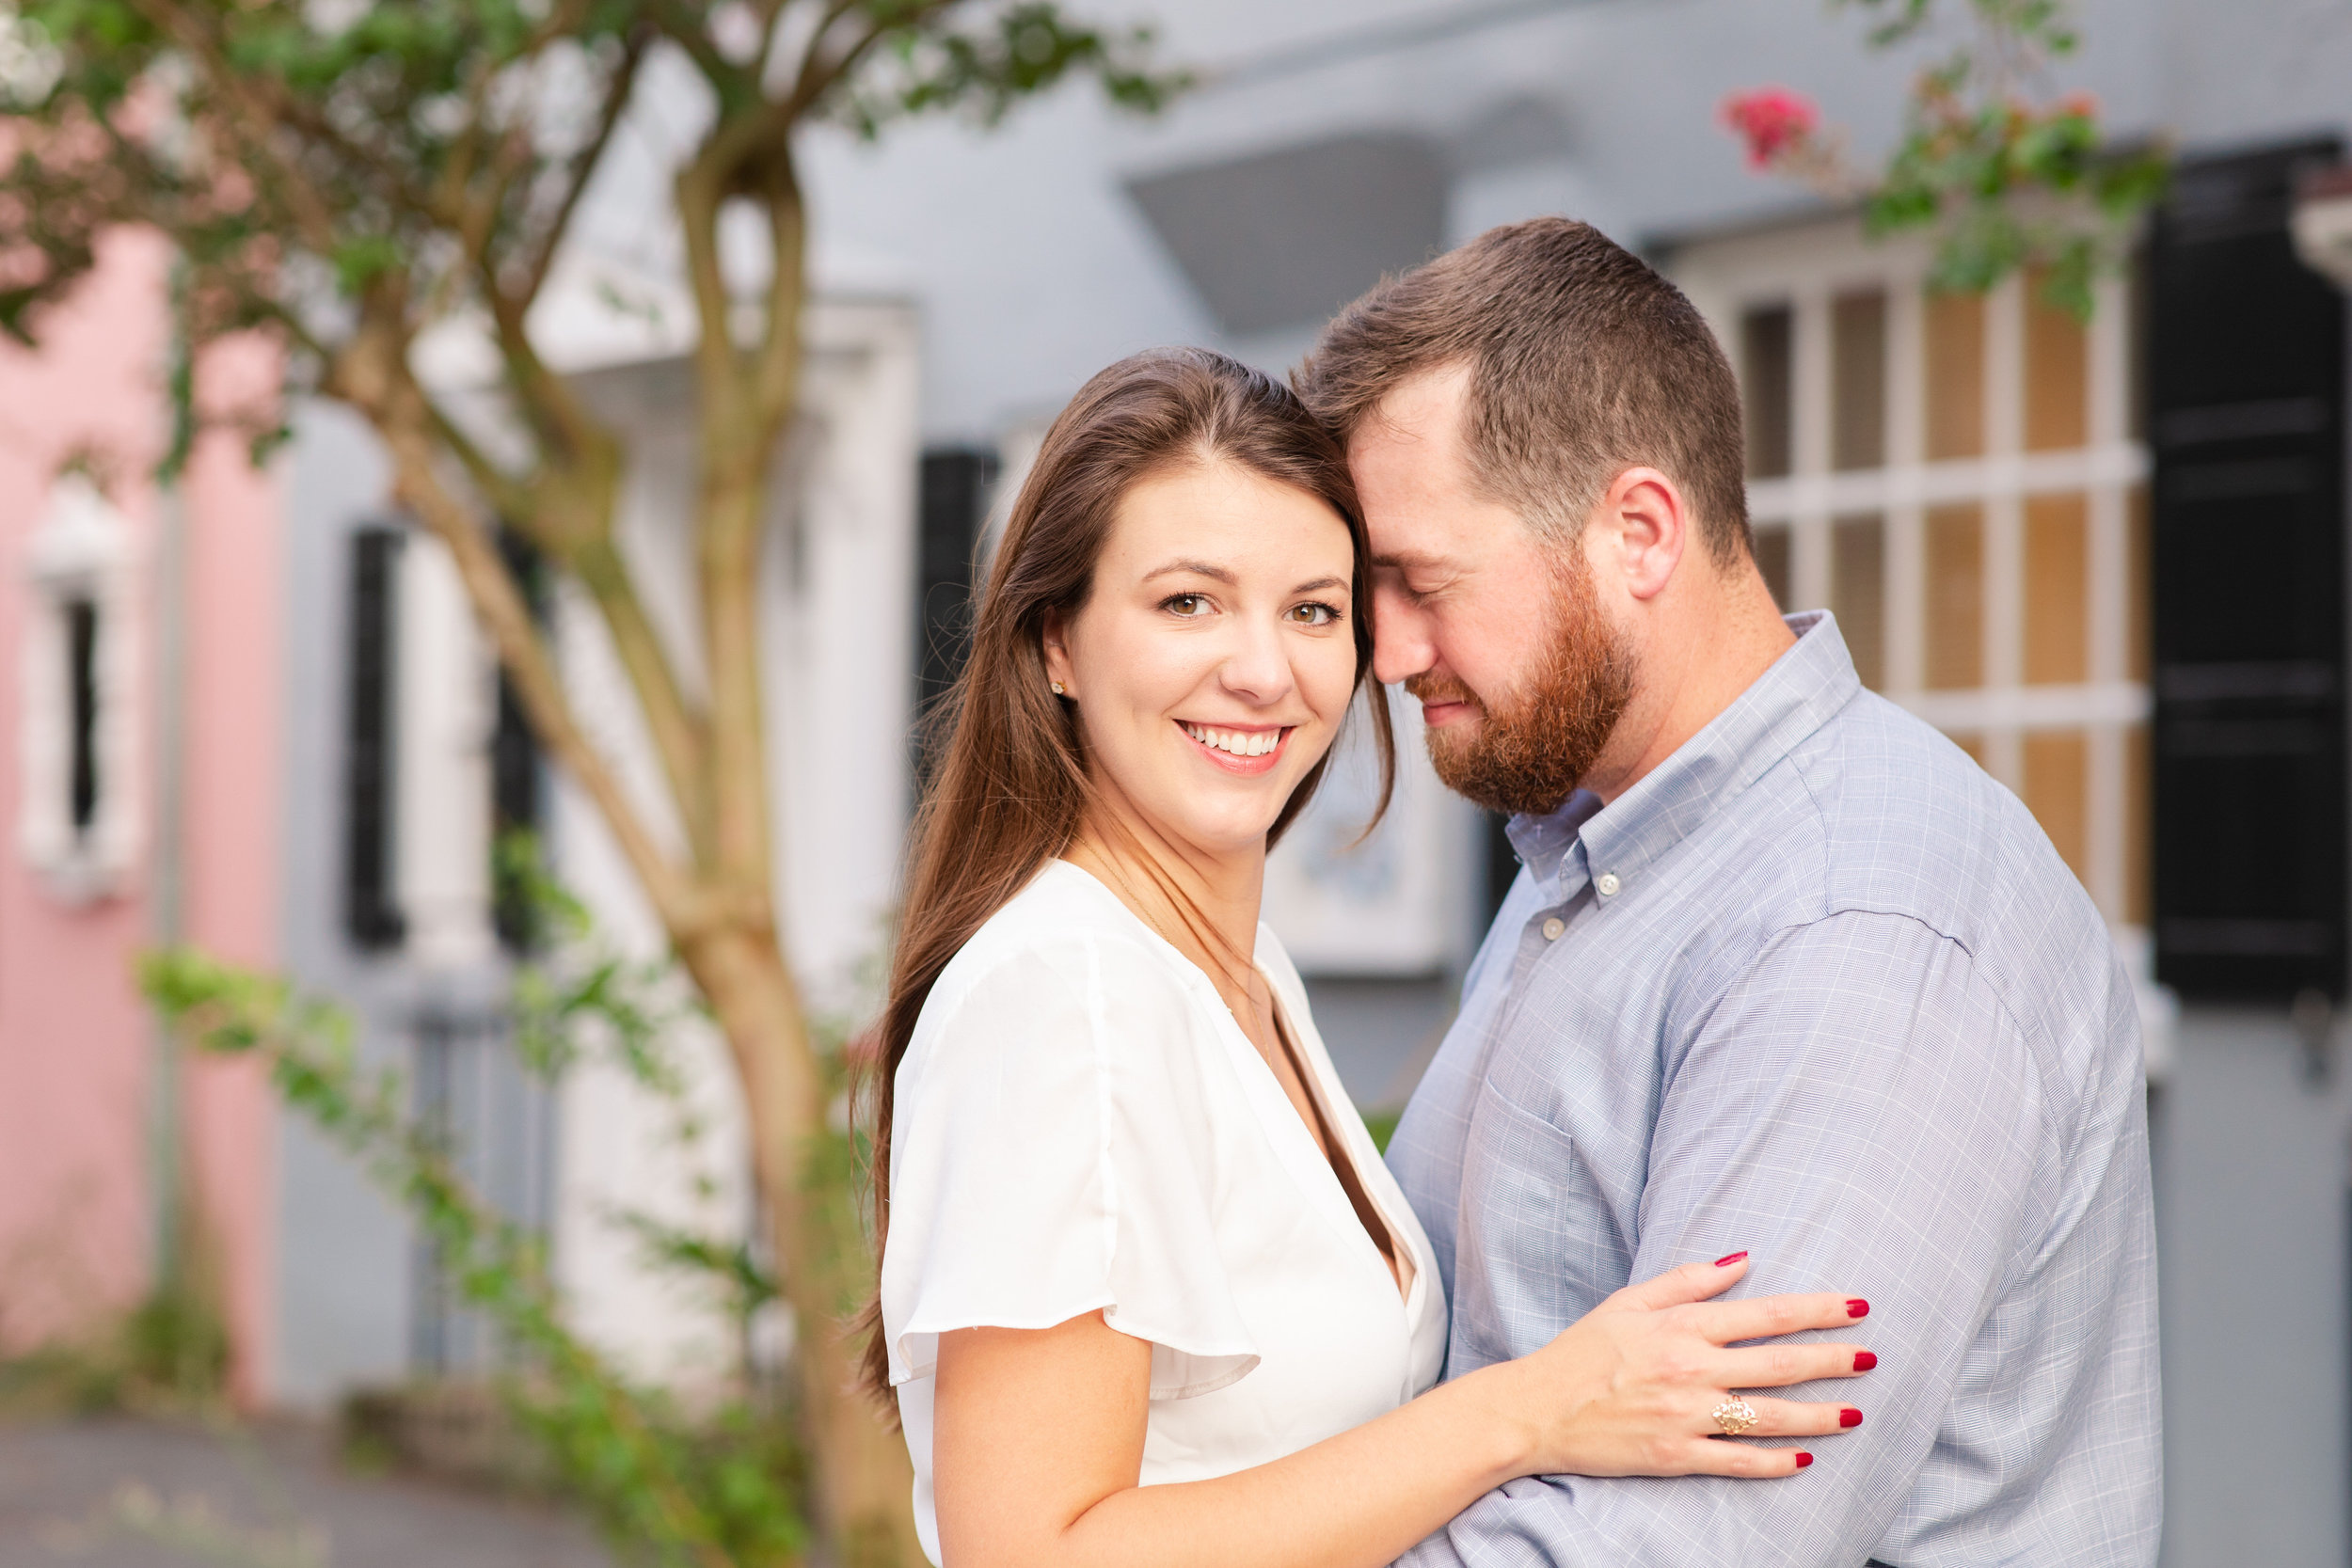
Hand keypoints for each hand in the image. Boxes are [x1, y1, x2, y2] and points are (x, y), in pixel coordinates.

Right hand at [1482, 1254, 1874, 1478]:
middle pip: (1780, 1364)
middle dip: (1832, 1360)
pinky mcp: (1675, 1456)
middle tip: (1873, 1358)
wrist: (1536, 1409)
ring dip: (1818, 1414)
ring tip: (1855, 1413)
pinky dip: (1775, 1462)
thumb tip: (1742, 1260)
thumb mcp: (1629, 1302)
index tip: (1858, 1307)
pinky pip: (1738, 1461)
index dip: (1818, 1310)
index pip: (1767, 1314)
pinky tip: (1805, 1459)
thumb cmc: (1582, 1351)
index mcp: (1682, 1327)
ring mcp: (1686, 1416)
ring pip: (1769, 1416)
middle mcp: (1691, 1369)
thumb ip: (1687, 1281)